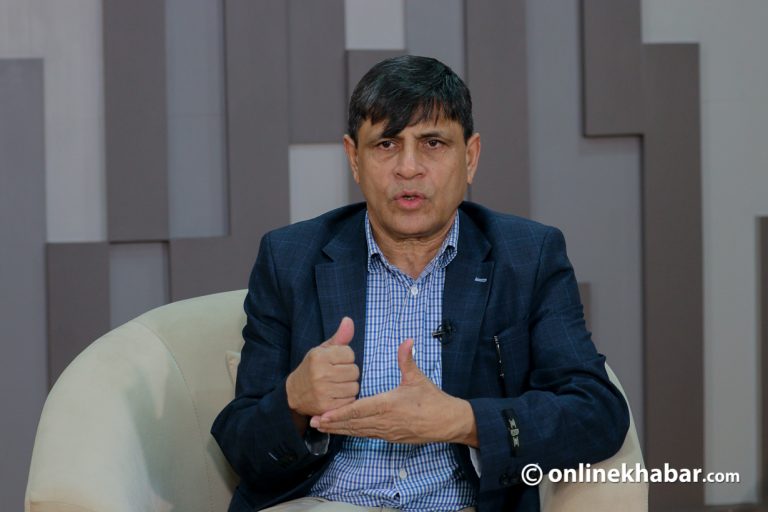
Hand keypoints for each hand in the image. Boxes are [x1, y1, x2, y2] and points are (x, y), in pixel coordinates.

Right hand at [285, 317, 359, 417]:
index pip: (349, 353)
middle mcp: (320, 373)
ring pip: (354, 386)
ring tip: (336, 385)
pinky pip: (350, 401)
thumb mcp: (322, 351)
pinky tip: (335, 396)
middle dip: (349, 372)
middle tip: (336, 375)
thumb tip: (349, 320)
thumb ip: (339, 337)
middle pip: (354, 371)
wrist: (293, 394)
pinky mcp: (326, 407)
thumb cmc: (312, 368)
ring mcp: (323, 391)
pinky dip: (346, 399)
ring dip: (349, 387)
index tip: (336, 362)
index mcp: (318, 356)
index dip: (345, 358)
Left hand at [311, 339, 477, 446]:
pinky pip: (367, 435)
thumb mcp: (418, 378)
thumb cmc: (433, 401)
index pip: (359, 410)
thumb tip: (406, 340)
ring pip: (358, 431)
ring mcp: (387, 431)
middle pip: (354, 424)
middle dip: (333, 423)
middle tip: (313, 421)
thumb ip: (407, 360)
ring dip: (339, 429)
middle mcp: (385, 421)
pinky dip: (352, 432)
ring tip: (321, 427)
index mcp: (389, 405)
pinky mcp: (390, 437)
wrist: (447, 423)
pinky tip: (342, 430)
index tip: (324, 414)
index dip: (340, 413)